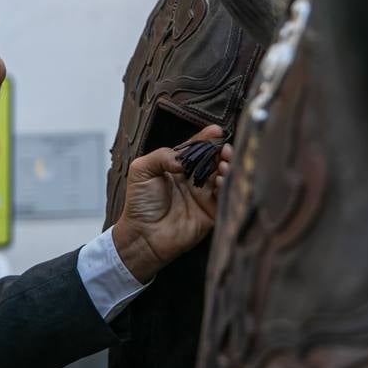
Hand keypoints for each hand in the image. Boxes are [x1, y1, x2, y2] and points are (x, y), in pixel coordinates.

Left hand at [112, 124, 233, 282]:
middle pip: (215, 159)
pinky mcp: (212, 212)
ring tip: (224, 163)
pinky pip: (225, 196)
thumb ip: (162, 155)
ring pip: (224, 176)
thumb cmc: (140, 203)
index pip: (198, 148)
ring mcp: (205, 195)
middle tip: (225, 149)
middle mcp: (195, 179)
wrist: (143, 235)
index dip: (208, 139)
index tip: (216, 131)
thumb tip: (184, 157)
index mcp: (179, 166)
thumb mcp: (142, 170)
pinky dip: (226, 186)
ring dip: (228, 167)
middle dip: (222, 151)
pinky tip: (221, 180)